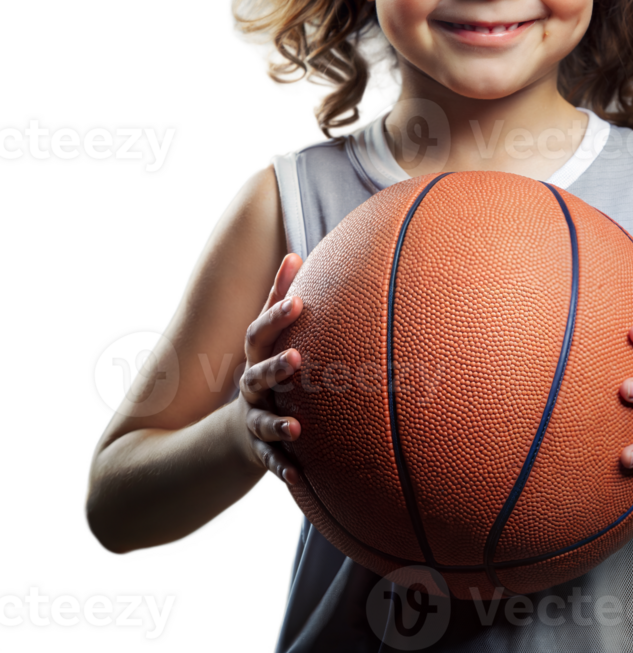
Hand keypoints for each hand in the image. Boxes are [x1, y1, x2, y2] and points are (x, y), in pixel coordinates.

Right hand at [236, 253, 304, 485]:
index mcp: (255, 357)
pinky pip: (271, 462)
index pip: (260, 333)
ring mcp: (253, 419)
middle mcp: (250, 387)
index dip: (276, 316)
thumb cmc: (264, 370)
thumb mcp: (267, 339)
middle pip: (257, 374)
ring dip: (278, 423)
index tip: (299, 300)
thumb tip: (295, 254)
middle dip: (275, 366)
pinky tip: (300, 476)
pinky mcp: (261, 450)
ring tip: (296, 427)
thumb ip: (280, 300)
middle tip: (297, 358)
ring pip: (262, 420)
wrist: (234, 430)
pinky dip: (284, 468)